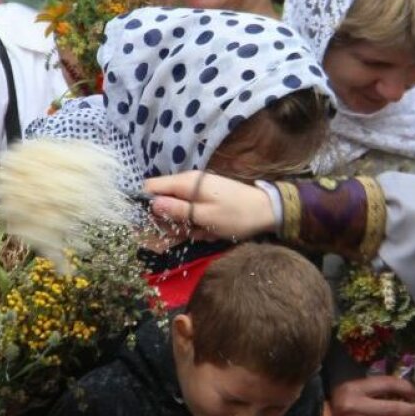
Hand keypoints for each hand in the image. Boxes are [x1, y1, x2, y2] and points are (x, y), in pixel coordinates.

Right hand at [144, 172, 274, 241]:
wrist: (267, 211)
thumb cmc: (237, 215)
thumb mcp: (205, 217)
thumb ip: (178, 211)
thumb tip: (152, 204)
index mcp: (186, 183)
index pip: (151, 186)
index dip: (147, 204)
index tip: (153, 223)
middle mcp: (189, 183)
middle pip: (164, 201)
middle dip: (172, 222)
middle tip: (189, 232)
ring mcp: (198, 191)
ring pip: (178, 211)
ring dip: (188, 226)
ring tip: (206, 232)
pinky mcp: (206, 200)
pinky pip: (192, 214)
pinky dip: (199, 225)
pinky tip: (212, 231)